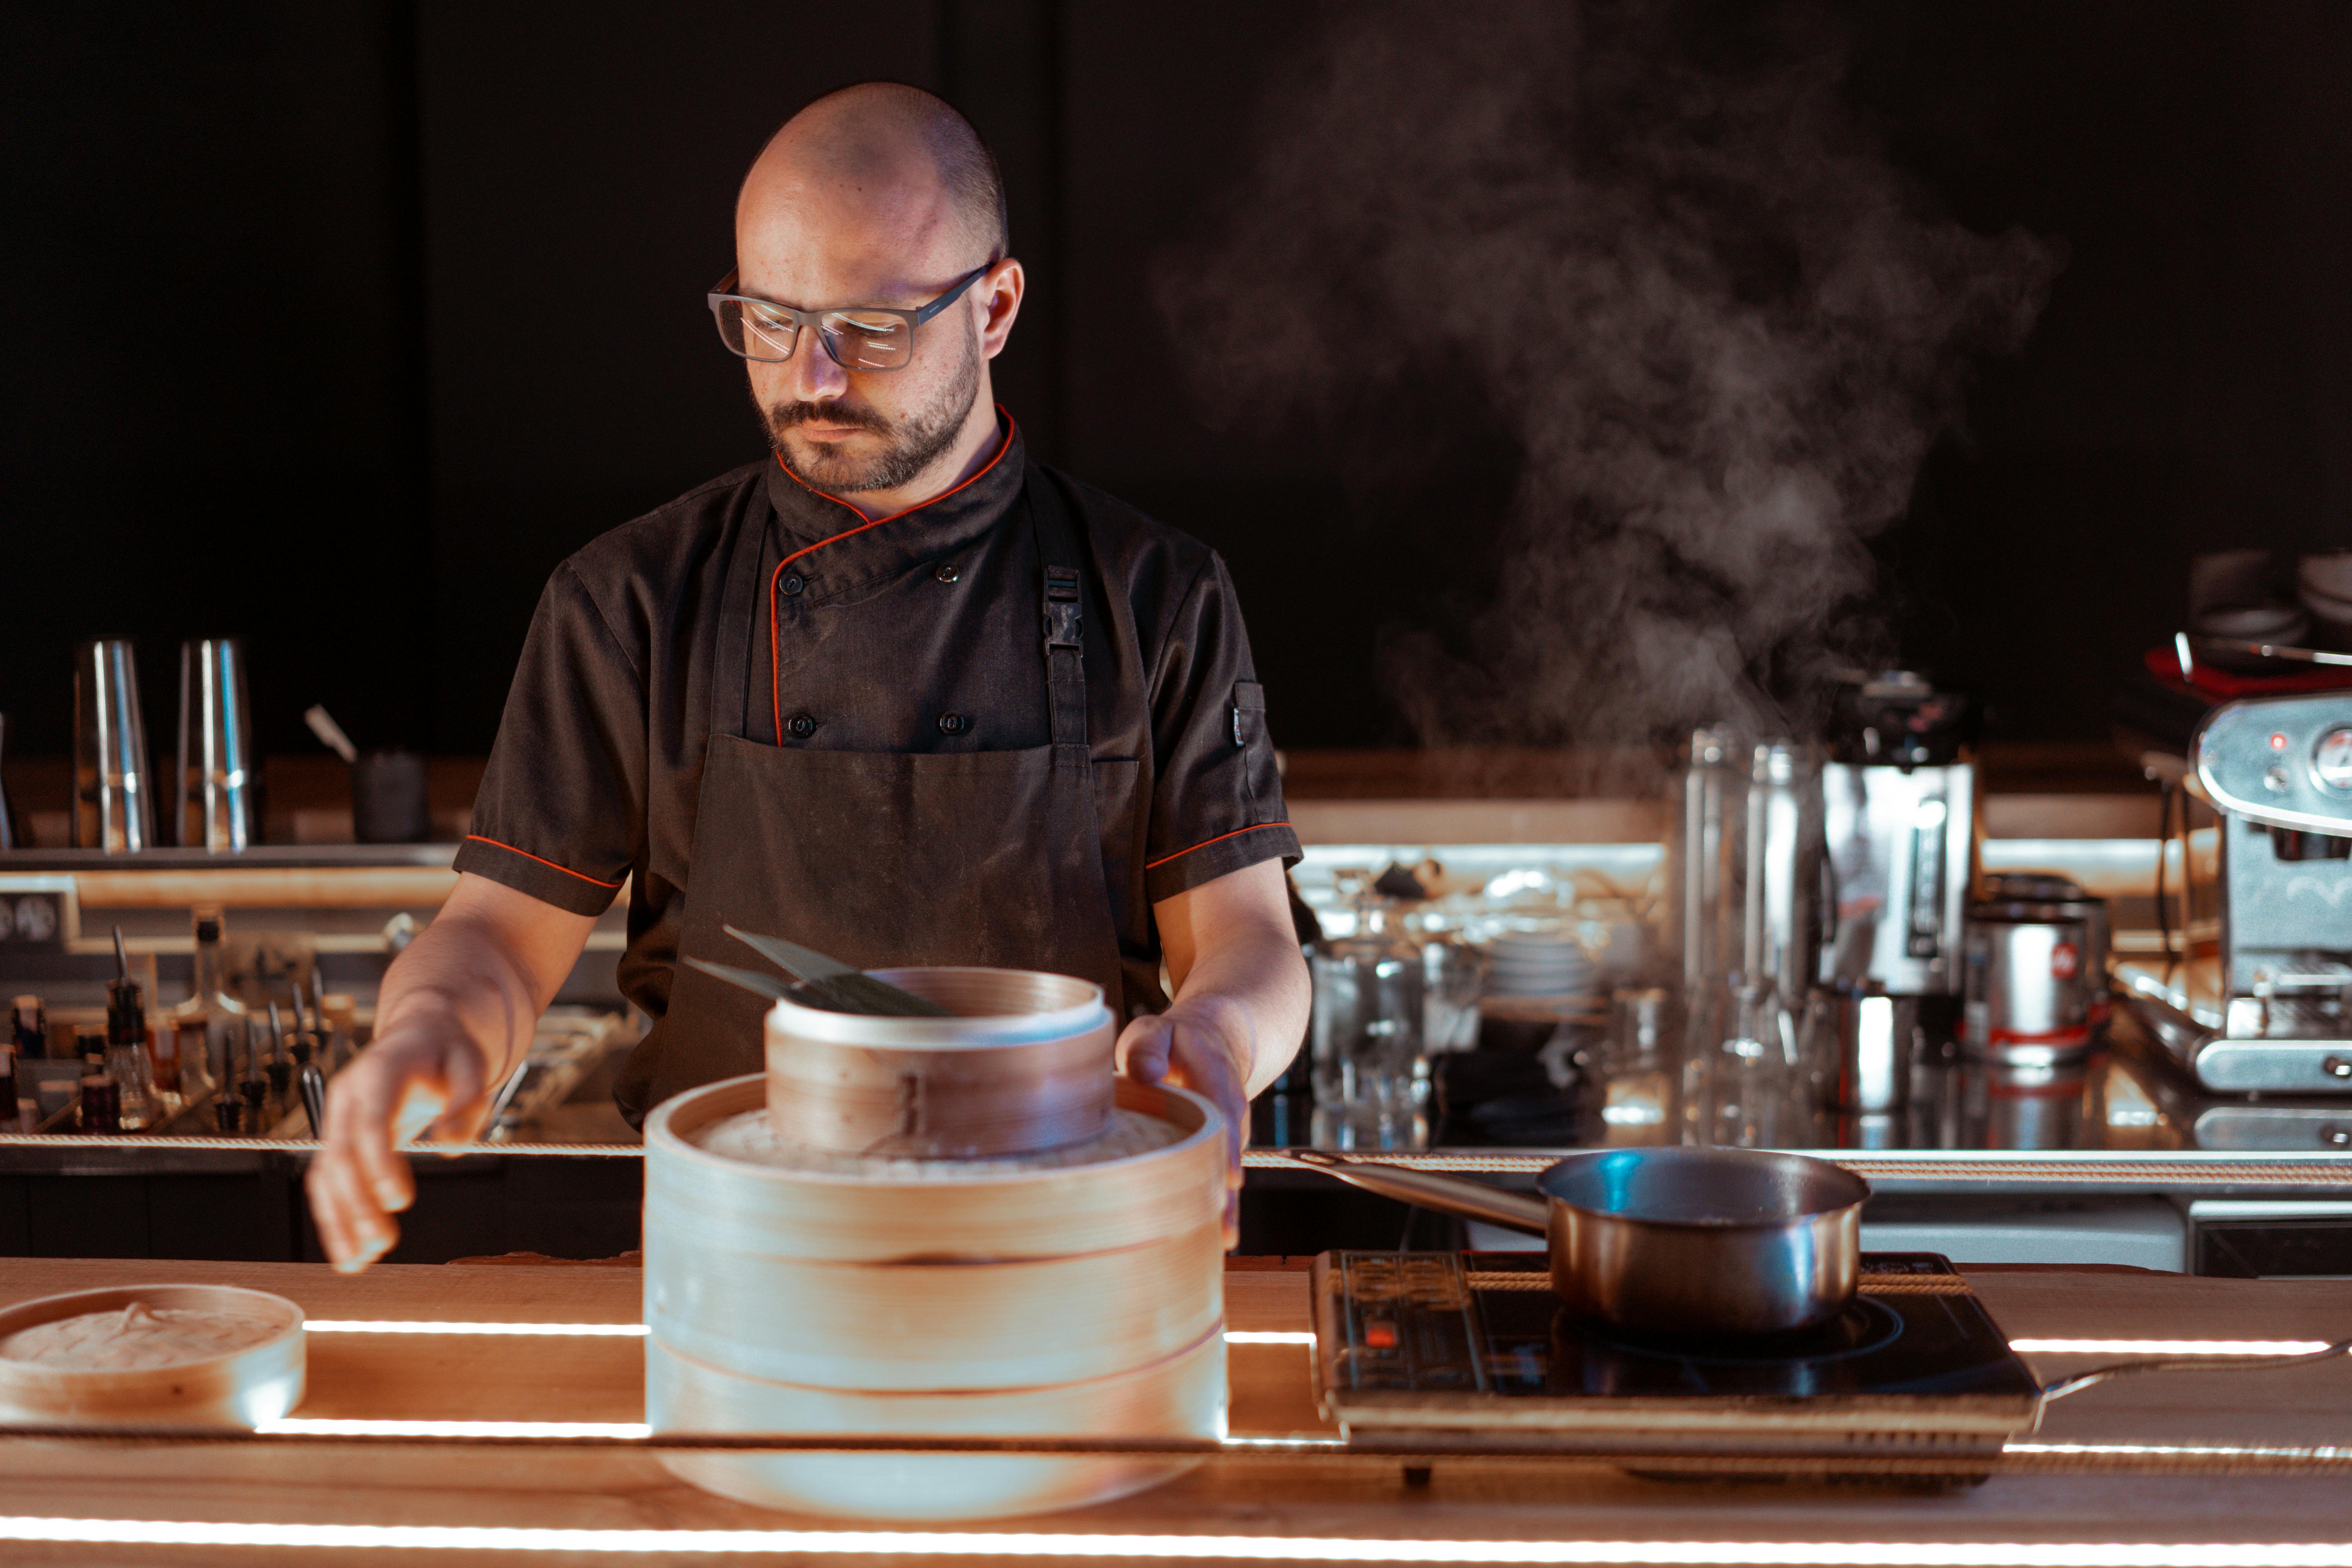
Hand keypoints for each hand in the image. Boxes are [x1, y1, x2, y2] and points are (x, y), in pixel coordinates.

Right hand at [304, 1017, 501, 1271]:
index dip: (379, 1164)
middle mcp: (349, 1099)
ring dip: (338, 1221)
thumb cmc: (447, 1051)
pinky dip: (336, 1217)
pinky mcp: (341, 1141)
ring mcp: (339, 1121)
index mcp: (380, 1074)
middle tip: (381, 1243)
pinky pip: (329, 1183)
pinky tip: (350, 1251)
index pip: (371, 1124)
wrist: (420, 1035)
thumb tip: (452, 1147)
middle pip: (341, 1157)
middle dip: (357, 1204)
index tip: (398, 1201)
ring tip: (357, 1263)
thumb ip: (468, 1102)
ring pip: (326, 1176)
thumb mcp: (471, 1064)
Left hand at [1116, 993, 1252, 1247]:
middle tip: (1225, 1234)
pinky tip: (1202, 1241)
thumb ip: (1149, 1047)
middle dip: (1228, 1195)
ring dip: (1224, 1209)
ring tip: (1219, 1244)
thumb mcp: (1157, 1030)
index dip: (1227, 1147)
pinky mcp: (1218, 1151)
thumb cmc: (1174, 1042)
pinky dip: (1214, 1208)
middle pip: (1231, 1156)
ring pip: (1227, 1174)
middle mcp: (1230, 1112)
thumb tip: (1146, 1073)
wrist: (1216, 1041)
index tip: (1230, 1179)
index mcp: (1216, 1079)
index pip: (1225, 1114)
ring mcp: (1228, 1135)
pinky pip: (1218, 1179)